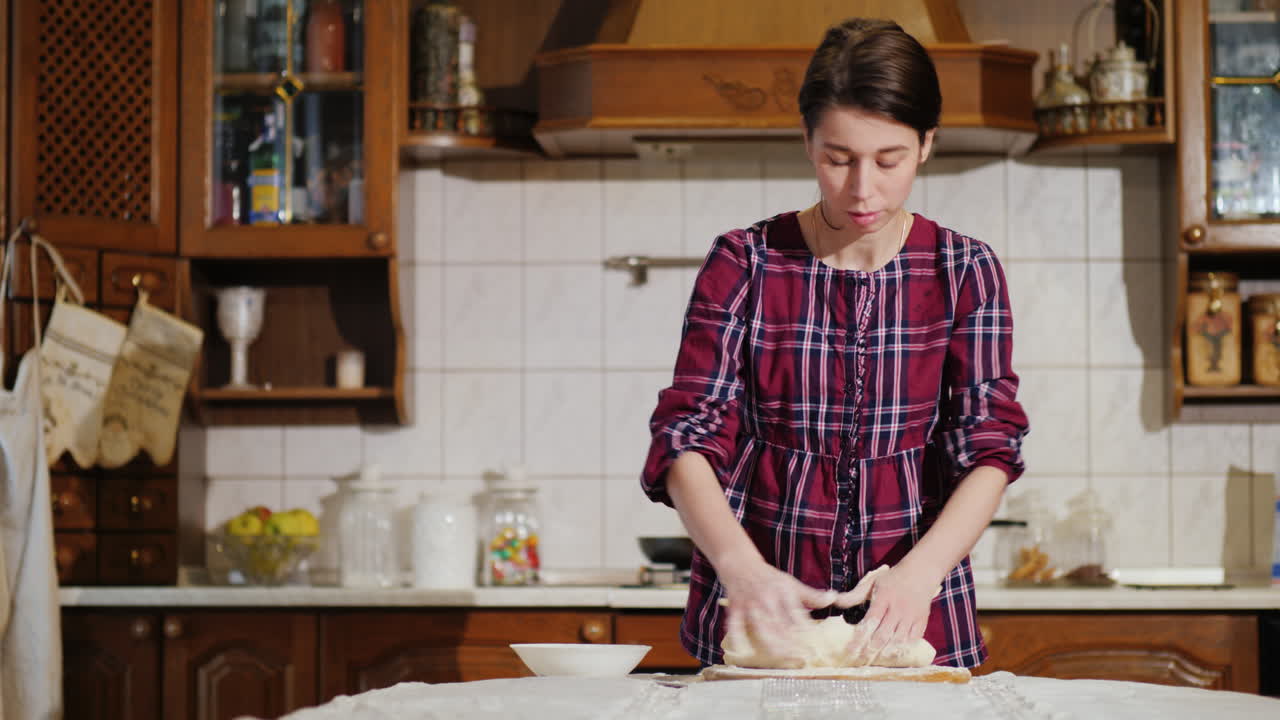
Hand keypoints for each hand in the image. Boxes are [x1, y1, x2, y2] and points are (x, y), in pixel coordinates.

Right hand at [718, 555, 835, 659]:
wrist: (740, 563)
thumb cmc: (769, 576)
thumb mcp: (791, 583)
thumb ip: (811, 595)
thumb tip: (833, 598)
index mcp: (783, 592)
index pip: (798, 615)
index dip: (807, 632)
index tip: (815, 647)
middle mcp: (768, 599)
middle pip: (781, 626)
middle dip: (792, 644)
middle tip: (802, 658)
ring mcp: (751, 604)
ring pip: (762, 629)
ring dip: (773, 645)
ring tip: (784, 658)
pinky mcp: (736, 608)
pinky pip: (735, 625)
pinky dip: (737, 637)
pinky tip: (741, 650)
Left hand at [848, 563, 938, 663]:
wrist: (920, 573)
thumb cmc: (892, 579)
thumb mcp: (872, 582)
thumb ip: (854, 595)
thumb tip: (835, 601)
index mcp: (884, 597)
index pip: (870, 621)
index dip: (860, 636)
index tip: (851, 649)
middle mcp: (898, 608)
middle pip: (884, 633)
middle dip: (872, 648)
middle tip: (862, 658)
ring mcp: (911, 615)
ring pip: (899, 638)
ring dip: (888, 650)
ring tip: (879, 659)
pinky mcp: (921, 620)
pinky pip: (914, 638)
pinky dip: (905, 647)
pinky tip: (897, 654)